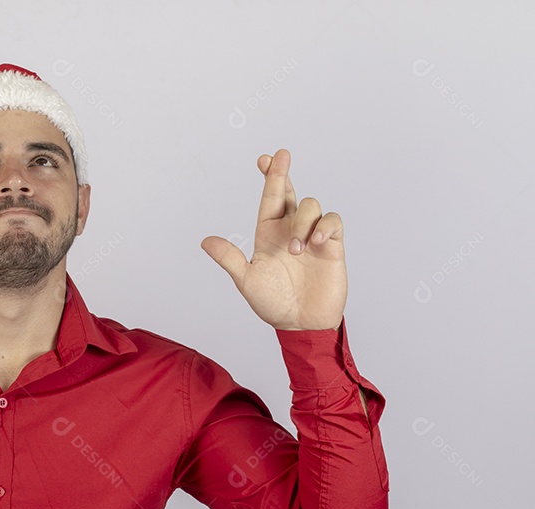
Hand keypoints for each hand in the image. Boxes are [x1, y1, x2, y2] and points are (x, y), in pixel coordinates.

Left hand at [200, 149, 345, 330]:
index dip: (269, 177)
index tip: (264, 158)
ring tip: (295, 249)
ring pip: (311, 206)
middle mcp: (290, 230)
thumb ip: (230, 259)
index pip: (269, 199)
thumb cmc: (273, 303)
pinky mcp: (332, 245)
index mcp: (268, 234)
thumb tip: (205, 242)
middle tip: (281, 155)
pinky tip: (317, 242)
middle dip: (284, 173)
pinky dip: (325, 226)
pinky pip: (333, 221)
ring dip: (302, 222)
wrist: (301, 323)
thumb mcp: (246, 280)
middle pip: (290, 193)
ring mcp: (312, 236)